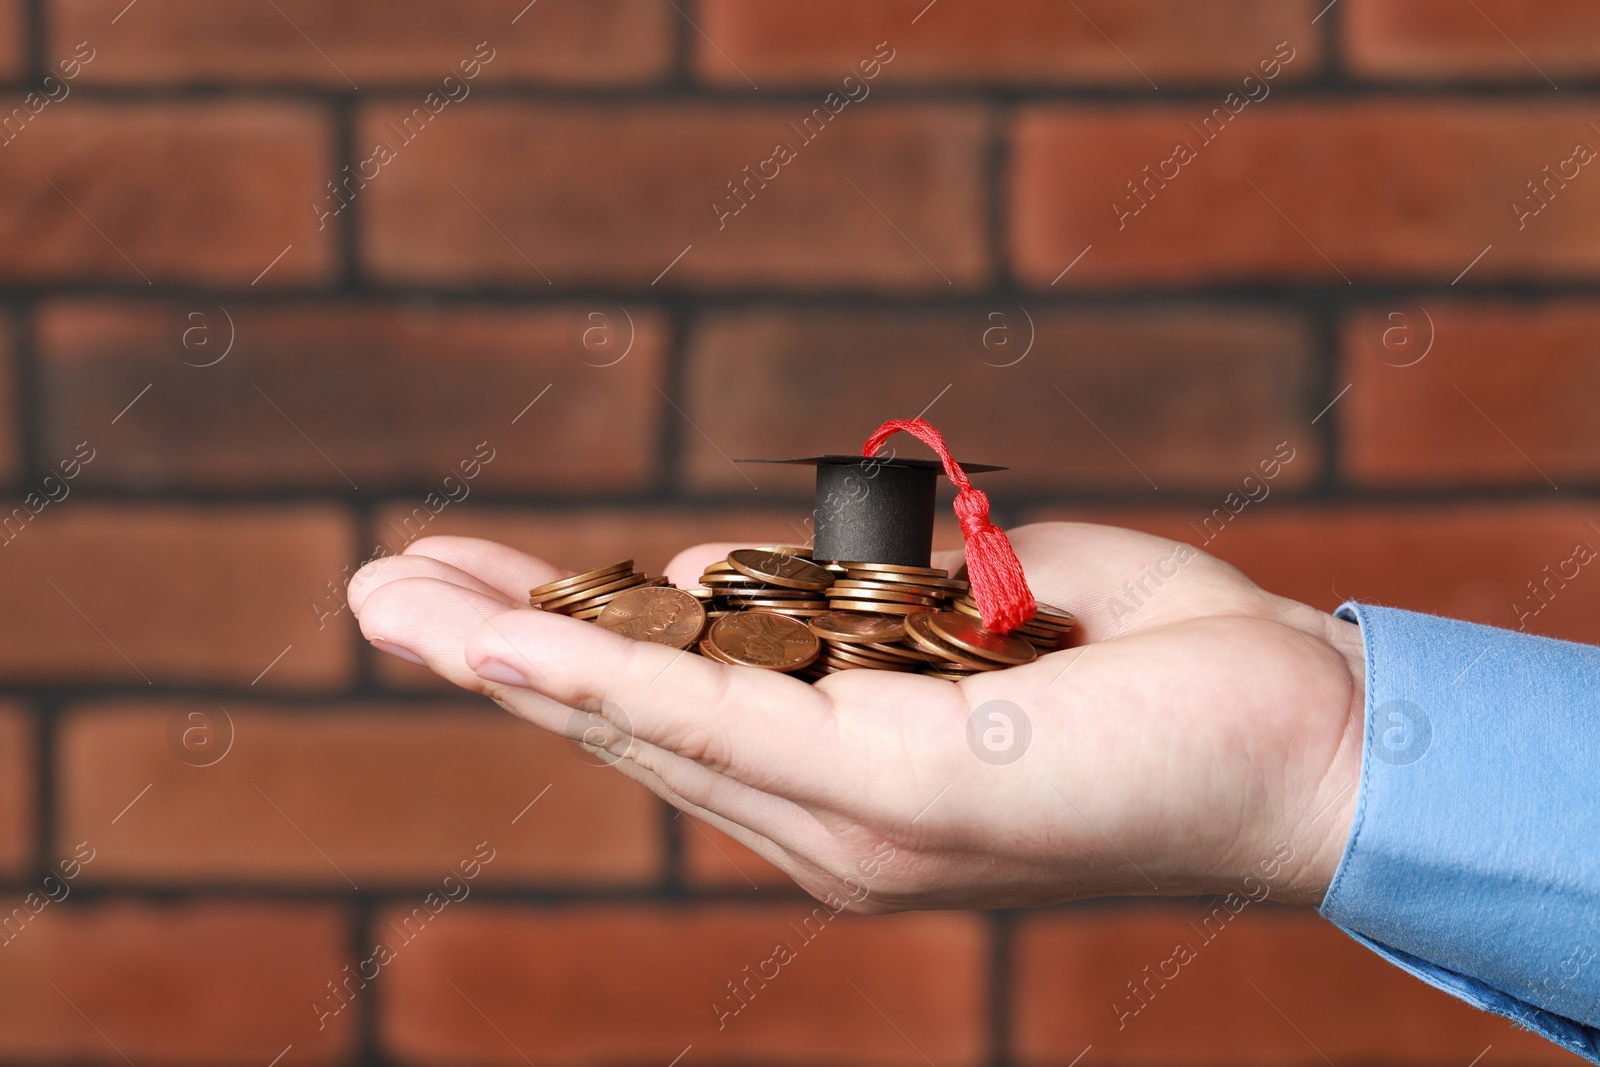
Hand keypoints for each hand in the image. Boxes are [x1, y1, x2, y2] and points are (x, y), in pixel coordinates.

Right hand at [349, 523, 1363, 911]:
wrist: (1308, 737)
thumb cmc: (1152, 667)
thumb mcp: (966, 607)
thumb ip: (837, 598)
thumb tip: (703, 574)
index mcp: (849, 778)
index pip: (676, 705)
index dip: (566, 643)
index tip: (474, 588)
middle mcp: (830, 819)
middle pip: (631, 721)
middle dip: (499, 648)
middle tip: (380, 589)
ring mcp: (854, 819)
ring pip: (646, 722)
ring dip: (510, 651)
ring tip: (397, 597)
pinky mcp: (895, 795)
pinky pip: (721, 720)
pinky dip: (603, 673)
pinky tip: (507, 633)